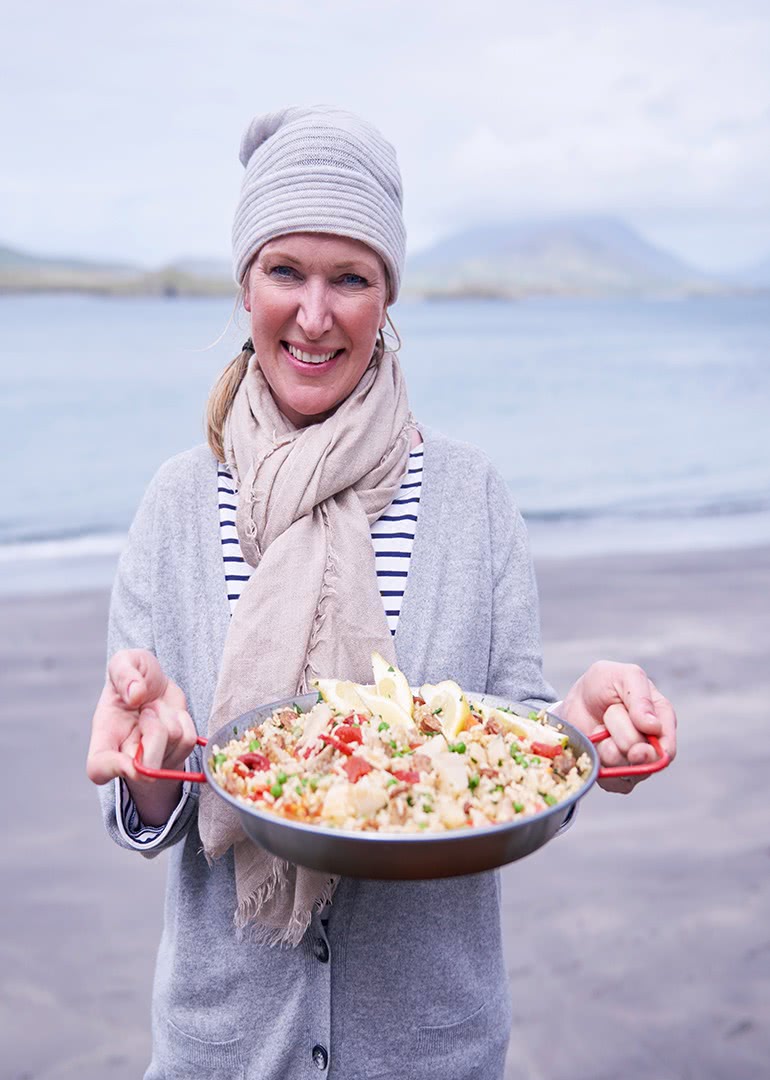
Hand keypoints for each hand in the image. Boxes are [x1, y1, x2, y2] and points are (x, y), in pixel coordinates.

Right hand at [86, 649, 196, 784]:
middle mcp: (126, 754)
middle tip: (148, 709)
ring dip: (169, 717)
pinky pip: (188, 740)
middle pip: (146, 766)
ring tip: (156, 707)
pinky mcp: (176, 754)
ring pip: (173, 744)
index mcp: (105, 736)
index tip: (130, 758)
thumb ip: (124, 672)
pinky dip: (184, 720)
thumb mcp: (124, 661)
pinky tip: (171, 714)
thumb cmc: (134, 674)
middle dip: (155, 731)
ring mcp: (153, 758)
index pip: (99, 768)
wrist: (155, 682)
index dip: (114, 769)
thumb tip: (135, 695)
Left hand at [557, 661, 676, 793]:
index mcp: (661, 719)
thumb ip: (640, 698)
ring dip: (605, 743)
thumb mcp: (623, 676)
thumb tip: (653, 727)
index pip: (667, 747)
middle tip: (609, 712)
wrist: (576, 700)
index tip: (637, 746)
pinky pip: (611, 781)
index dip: (654, 751)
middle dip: (619, 730)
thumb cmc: (603, 685)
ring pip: (623, 767)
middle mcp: (652, 745)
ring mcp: (634, 762)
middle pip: (641, 755)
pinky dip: (598, 761)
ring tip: (601, 726)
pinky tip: (594, 743)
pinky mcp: (616, 776)